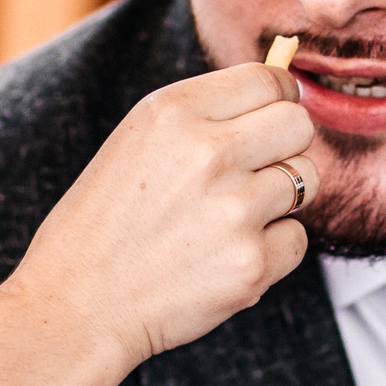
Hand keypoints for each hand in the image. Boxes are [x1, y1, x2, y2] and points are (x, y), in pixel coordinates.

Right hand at [4, 64, 317, 372]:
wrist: (78, 305)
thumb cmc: (105, 224)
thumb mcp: (137, 142)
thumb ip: (204, 116)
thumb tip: (284, 94)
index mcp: (173, 112)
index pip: (268, 80)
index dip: (281, 97)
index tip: (275, 114)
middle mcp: (208, 153)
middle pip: (299, 124)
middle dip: (287, 145)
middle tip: (254, 171)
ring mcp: (234, 210)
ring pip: (306, 180)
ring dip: (278, 200)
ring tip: (227, 219)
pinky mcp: (251, 263)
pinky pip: (297, 239)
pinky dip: (271, 251)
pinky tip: (223, 257)